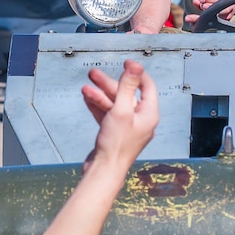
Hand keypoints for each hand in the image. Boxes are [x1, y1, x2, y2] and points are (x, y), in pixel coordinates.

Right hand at [81, 60, 159, 174]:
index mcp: (148, 114)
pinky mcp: (116, 134)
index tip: (125, 62)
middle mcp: (141, 120)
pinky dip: (98, 107)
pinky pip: (108, 115)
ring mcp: (128, 128)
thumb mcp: (121, 110)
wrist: (104, 171)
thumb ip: (127, 87)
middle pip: (126, 95)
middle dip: (109, 84)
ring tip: (86, 87)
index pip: (146, 87)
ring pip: (115, 105)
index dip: (136, 73)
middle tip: (93, 74)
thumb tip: (135, 66)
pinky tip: (87, 98)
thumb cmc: (116, 145)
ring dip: (100, 95)